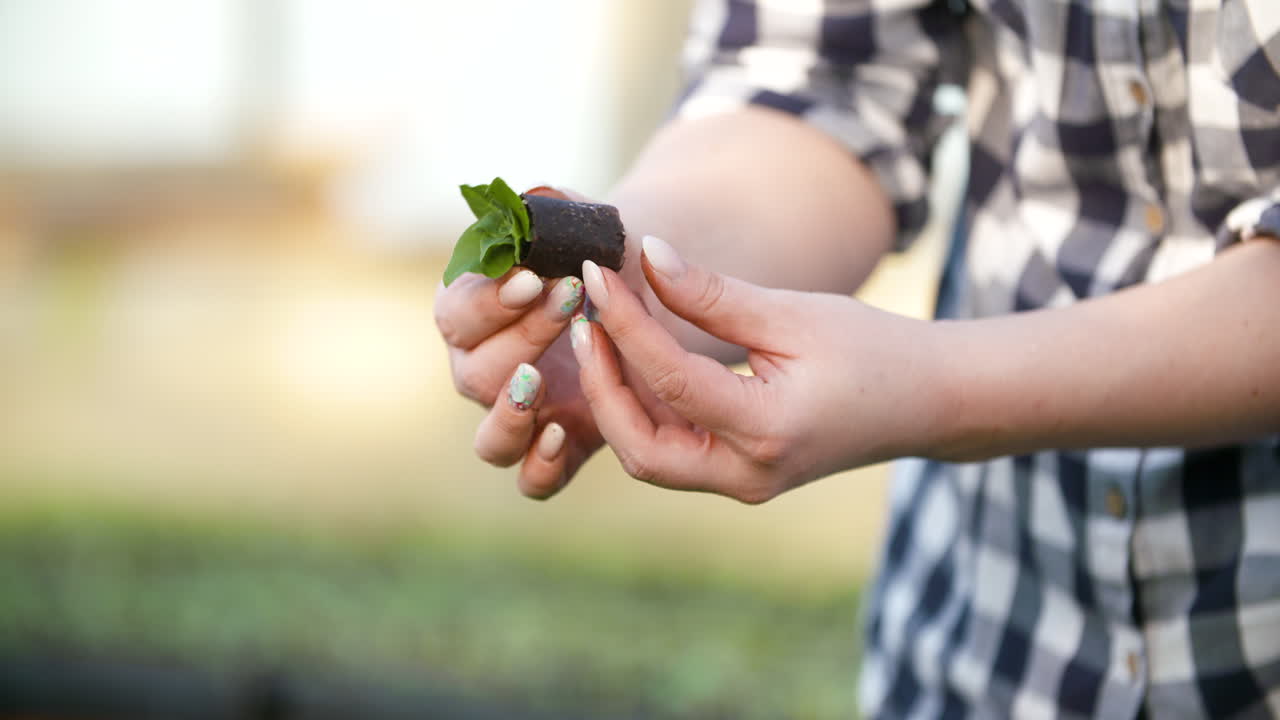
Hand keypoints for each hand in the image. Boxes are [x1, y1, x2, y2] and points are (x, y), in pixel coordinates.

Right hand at [435, 188, 600, 498]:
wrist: (650, 295)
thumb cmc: (603, 253)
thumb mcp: (582, 224)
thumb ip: (553, 212)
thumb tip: (532, 205)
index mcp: (472, 314)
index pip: (456, 313)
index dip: (488, 301)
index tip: (533, 277)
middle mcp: (483, 370)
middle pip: (474, 373)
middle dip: (521, 337)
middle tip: (569, 300)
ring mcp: (518, 416)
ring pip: (490, 438)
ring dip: (511, 413)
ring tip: (542, 381)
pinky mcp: (559, 449)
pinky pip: (531, 480)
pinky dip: (540, 465)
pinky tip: (564, 433)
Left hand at [570, 236, 946, 503]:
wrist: (926, 401)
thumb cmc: (871, 349)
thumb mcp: (792, 314)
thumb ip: (712, 294)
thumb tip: (645, 256)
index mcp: (768, 431)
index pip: (670, 380)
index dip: (625, 324)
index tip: (596, 273)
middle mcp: (749, 474)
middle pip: (641, 450)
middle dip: (603, 385)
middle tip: (584, 321)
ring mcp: (743, 484)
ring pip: (651, 457)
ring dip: (618, 399)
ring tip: (601, 332)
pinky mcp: (739, 476)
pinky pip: (673, 452)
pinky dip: (646, 409)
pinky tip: (635, 358)